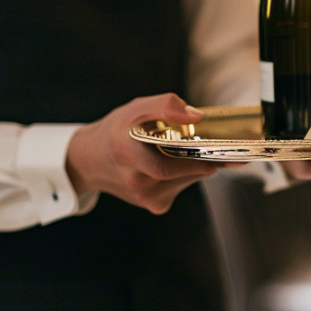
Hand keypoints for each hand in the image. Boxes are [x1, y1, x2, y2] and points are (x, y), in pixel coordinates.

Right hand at [66, 94, 227, 214]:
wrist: (90, 159)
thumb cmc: (116, 131)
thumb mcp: (136, 108)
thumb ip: (166, 106)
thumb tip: (196, 116)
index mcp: (126, 153)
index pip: (165, 166)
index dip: (196, 163)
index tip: (220, 157)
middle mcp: (135, 180)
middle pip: (183, 172)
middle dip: (203, 158)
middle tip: (216, 146)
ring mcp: (144, 197)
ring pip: (186, 180)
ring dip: (195, 165)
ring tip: (192, 149)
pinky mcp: (153, 204)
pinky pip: (181, 188)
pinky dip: (186, 174)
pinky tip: (177, 162)